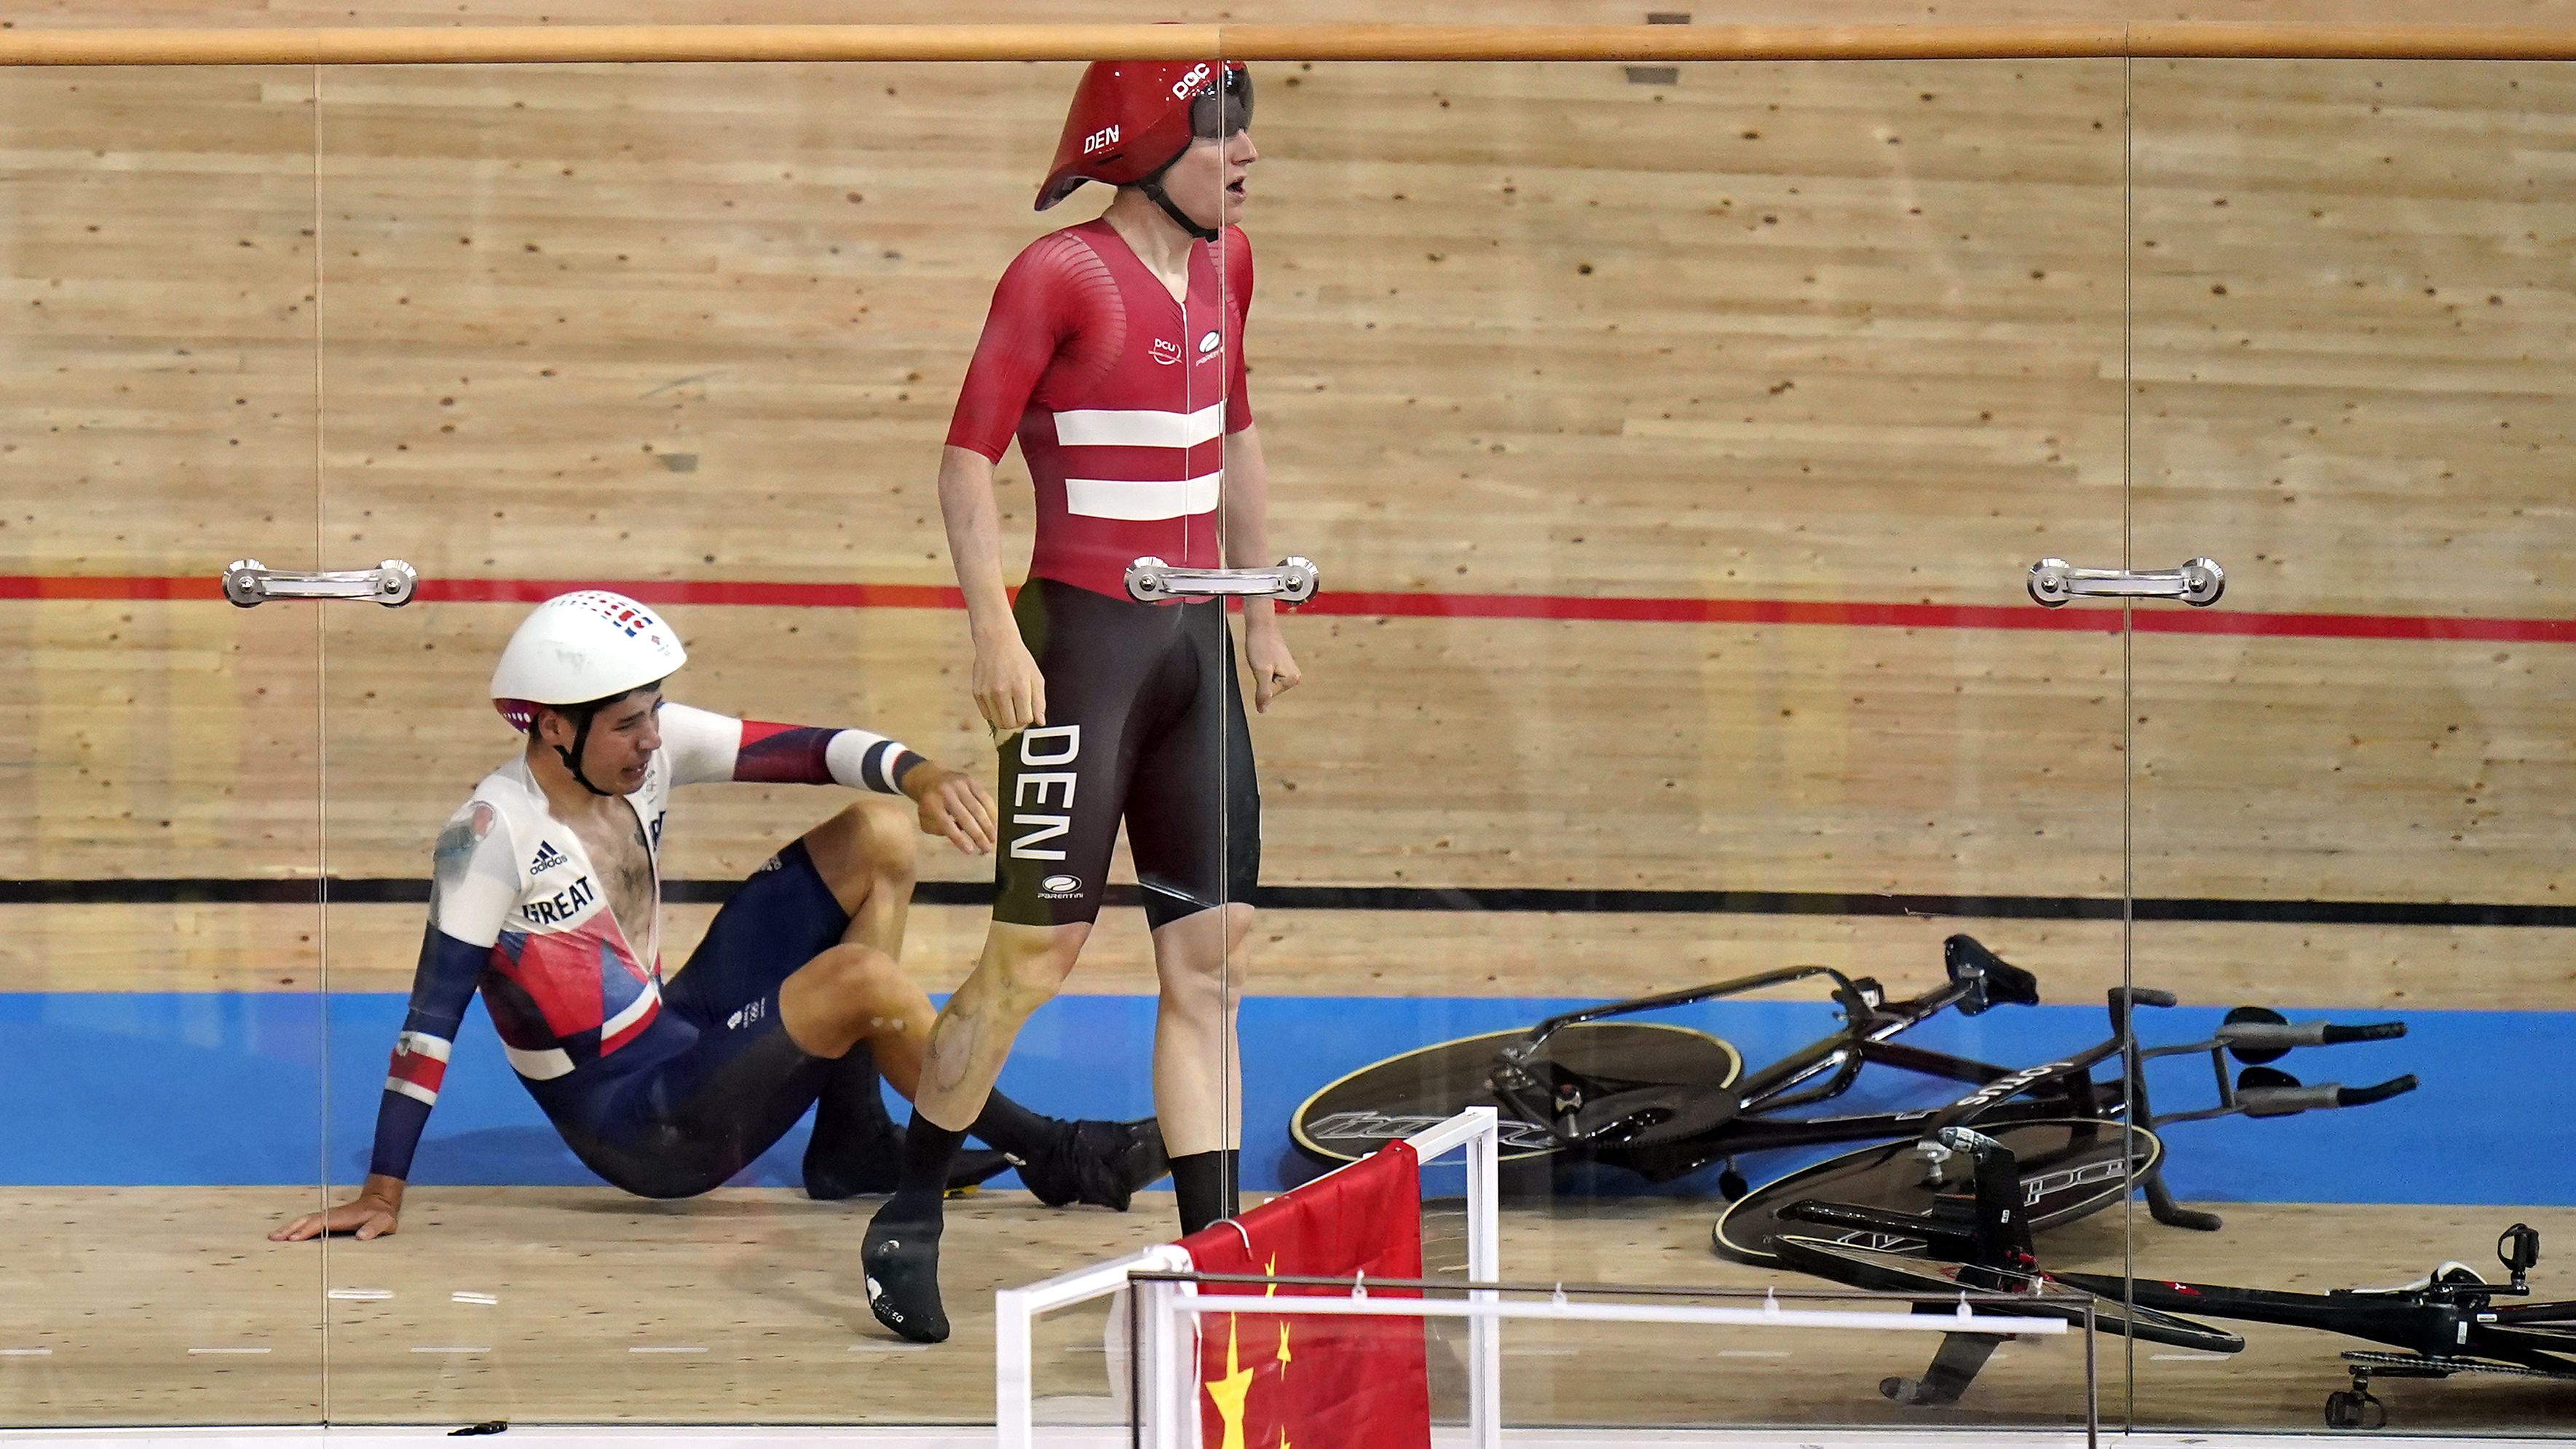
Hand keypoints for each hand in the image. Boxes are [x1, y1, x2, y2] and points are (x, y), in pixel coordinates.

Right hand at [270, 1177, 403, 1241]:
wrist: (380, 1202)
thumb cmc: (381, 1215)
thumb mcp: (384, 1222)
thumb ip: (374, 1228)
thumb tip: (361, 1236)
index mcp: (341, 1217)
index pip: (320, 1224)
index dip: (307, 1231)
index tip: (293, 1239)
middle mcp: (330, 1215)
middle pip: (306, 1220)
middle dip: (290, 1229)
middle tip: (273, 1238)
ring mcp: (327, 1216)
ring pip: (304, 1221)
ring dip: (289, 1228)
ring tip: (273, 1237)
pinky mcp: (327, 1219)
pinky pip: (307, 1223)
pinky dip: (295, 1228)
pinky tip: (286, 1235)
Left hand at [903, 761, 997, 853]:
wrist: (930, 779)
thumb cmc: (930, 805)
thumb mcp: (926, 820)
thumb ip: (940, 831)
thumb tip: (961, 837)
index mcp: (931, 803)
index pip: (946, 824)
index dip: (959, 839)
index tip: (970, 850)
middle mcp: (946, 792)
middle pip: (964, 817)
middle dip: (978, 835)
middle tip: (986, 848)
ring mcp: (959, 785)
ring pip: (977, 808)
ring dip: (987, 825)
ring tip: (992, 838)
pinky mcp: (970, 781)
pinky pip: (985, 798)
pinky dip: (991, 812)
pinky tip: (994, 824)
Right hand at [972, 632, 1046, 733]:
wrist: (996, 642)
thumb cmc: (1018, 658)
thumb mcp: (1036, 677)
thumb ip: (1039, 702)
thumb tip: (1040, 721)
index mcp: (1019, 688)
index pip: (1025, 719)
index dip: (1028, 718)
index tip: (1027, 711)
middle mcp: (1002, 692)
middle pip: (1010, 724)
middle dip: (1017, 721)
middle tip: (1018, 710)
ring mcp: (987, 693)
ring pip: (997, 722)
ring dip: (1005, 718)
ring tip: (1009, 704)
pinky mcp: (977, 693)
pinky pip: (986, 715)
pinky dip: (994, 712)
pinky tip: (998, 700)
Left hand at [1245, 621, 1301, 712]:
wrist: (1261, 625)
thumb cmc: (1261, 644)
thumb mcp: (1260, 672)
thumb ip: (1263, 694)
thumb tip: (1263, 710)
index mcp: (1292, 679)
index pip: (1270, 694)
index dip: (1260, 683)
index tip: (1262, 667)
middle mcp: (1294, 676)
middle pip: (1271, 690)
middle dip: (1261, 679)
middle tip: (1262, 662)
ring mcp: (1289, 670)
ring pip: (1268, 683)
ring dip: (1261, 673)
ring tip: (1263, 658)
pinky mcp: (1283, 665)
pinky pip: (1269, 675)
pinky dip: (1262, 669)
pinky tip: (1263, 657)